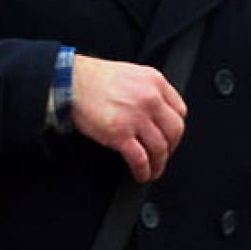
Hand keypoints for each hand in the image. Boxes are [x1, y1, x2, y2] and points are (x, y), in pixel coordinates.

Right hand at [70, 55, 186, 182]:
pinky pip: (140, 159)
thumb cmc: (95, 79)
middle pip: (175, 131)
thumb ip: (149, 90)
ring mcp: (136, 117)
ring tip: (154, 171)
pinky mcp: (120, 134)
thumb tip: (158, 112)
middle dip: (171, 148)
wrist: (70, 82)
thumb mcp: (132, 74)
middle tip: (164, 156)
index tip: (171, 137)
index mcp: (155, 82)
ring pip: (160, 148)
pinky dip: (144, 171)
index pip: (180, 111)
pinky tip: (142, 174)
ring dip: (159, 164)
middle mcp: (150, 99)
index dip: (176, 128)